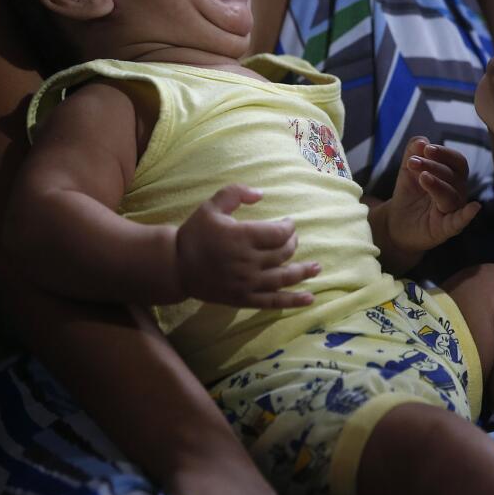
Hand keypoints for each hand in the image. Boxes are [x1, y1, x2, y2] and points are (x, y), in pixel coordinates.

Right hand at [176, 184, 319, 307]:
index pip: (279, 232)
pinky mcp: (244, 299)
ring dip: (303, 272)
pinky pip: (273, 301)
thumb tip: (261, 194)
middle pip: (284, 253)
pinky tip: (309, 298)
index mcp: (242, 237)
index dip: (289, 227)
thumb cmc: (195, 233)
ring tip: (317, 267)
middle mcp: (248, 261)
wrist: (175, 266)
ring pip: (284, 277)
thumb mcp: (211, 206)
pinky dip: (293, 301)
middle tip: (292, 239)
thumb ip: (236, 193)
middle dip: (293, 243)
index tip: (288, 223)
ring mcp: (247, 283)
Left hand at [382, 136, 480, 254]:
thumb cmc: (408, 194)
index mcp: (453, 176)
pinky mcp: (446, 229)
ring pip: (452, 195)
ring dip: (437, 184)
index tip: (426, 148)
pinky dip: (467, 215)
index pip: (457, 161)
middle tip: (413, 162)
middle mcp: (457, 192)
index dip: (444, 153)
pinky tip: (475, 207)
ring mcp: (453, 211)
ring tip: (422, 177)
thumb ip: (413, 152)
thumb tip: (422, 140)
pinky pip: (459, 221)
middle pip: (454, 176)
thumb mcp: (408, 169)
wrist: (396, 222)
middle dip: (434, 166)